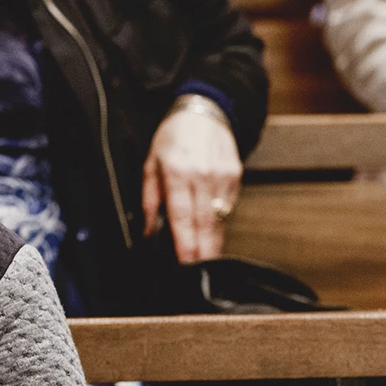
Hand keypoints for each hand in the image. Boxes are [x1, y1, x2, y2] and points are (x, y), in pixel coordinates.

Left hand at [142, 103, 241, 263]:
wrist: (204, 112)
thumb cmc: (172, 138)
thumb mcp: (150, 164)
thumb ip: (149, 199)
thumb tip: (149, 230)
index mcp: (178, 172)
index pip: (183, 215)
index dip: (185, 241)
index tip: (185, 262)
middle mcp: (204, 175)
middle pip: (205, 222)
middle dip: (202, 250)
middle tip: (198, 274)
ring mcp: (224, 176)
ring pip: (220, 218)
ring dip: (212, 242)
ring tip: (205, 262)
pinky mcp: (236, 176)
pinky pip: (228, 207)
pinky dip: (220, 224)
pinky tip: (212, 237)